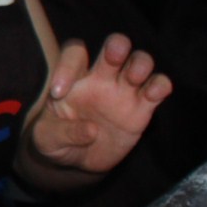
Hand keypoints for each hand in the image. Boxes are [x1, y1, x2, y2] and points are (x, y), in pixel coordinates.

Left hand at [25, 34, 171, 174]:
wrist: (79, 161)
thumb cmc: (57, 141)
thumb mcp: (47, 139)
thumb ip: (62, 133)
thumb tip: (91, 130)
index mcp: (73, 77)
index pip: (75, 54)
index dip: (67, 65)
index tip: (58, 93)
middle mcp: (101, 77)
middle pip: (115, 46)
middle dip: (117, 45)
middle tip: (113, 56)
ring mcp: (124, 91)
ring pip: (140, 62)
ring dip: (140, 63)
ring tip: (133, 77)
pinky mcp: (143, 108)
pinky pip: (158, 87)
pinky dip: (160, 85)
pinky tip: (153, 94)